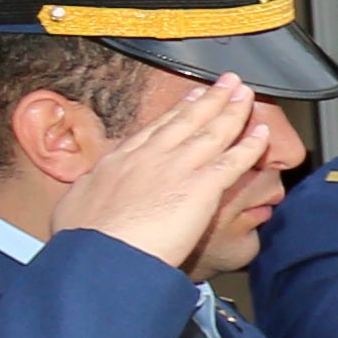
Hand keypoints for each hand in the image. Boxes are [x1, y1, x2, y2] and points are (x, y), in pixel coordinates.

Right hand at [57, 72, 273, 270]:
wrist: (99, 255)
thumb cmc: (82, 240)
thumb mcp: (75, 205)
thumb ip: (90, 193)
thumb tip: (87, 192)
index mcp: (120, 161)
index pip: (156, 130)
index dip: (178, 112)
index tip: (191, 97)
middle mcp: (150, 157)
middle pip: (187, 120)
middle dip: (210, 99)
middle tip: (226, 83)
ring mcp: (177, 168)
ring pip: (212, 133)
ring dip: (232, 111)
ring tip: (246, 94)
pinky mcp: (200, 187)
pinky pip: (232, 161)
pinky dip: (250, 146)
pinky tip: (262, 133)